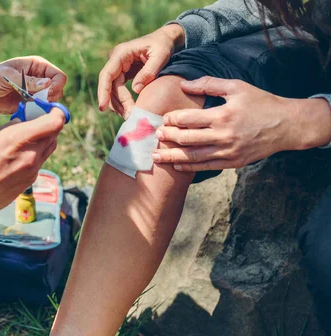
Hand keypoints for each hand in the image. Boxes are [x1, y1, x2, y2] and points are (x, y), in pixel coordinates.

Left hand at [0, 56, 66, 113]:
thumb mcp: (7, 76)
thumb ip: (28, 81)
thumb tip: (48, 84)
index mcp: (37, 66)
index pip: (59, 76)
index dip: (56, 86)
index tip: (47, 94)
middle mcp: (39, 79)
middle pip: (58, 90)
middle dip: (51, 99)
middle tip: (36, 103)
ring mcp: (35, 93)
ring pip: (51, 103)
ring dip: (44, 107)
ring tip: (29, 108)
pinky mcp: (29, 105)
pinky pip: (40, 111)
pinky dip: (37, 115)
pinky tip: (27, 115)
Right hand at [0, 109, 65, 231]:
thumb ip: (9, 128)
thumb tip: (21, 123)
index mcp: (18, 139)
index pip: (54, 123)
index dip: (57, 114)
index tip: (51, 111)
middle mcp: (30, 155)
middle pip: (54, 135)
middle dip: (49, 125)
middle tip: (38, 122)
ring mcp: (32, 170)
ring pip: (49, 148)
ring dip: (44, 140)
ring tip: (27, 138)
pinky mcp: (30, 180)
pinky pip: (40, 162)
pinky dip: (35, 154)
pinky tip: (19, 156)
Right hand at [98, 24, 184, 116]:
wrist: (166, 40)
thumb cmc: (164, 45)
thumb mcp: (161, 56)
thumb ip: (149, 71)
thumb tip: (136, 90)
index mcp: (121, 53)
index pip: (107, 74)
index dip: (103, 91)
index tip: (102, 107)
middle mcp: (116, 60)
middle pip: (109, 85)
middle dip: (116, 102)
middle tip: (128, 116)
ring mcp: (118, 67)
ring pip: (112, 90)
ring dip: (118, 104)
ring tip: (129, 116)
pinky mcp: (123, 74)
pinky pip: (118, 89)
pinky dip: (122, 101)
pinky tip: (128, 110)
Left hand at [152, 77, 330, 171]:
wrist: (286, 126)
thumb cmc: (261, 103)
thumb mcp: (236, 87)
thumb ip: (208, 84)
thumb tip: (183, 83)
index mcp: (223, 115)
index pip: (189, 119)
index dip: (173, 119)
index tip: (164, 118)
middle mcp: (224, 135)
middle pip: (187, 139)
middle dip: (169, 137)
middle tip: (156, 135)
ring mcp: (228, 151)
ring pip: (193, 156)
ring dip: (172, 157)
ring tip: (156, 156)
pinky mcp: (233, 162)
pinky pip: (206, 166)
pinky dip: (189, 167)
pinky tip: (176, 166)